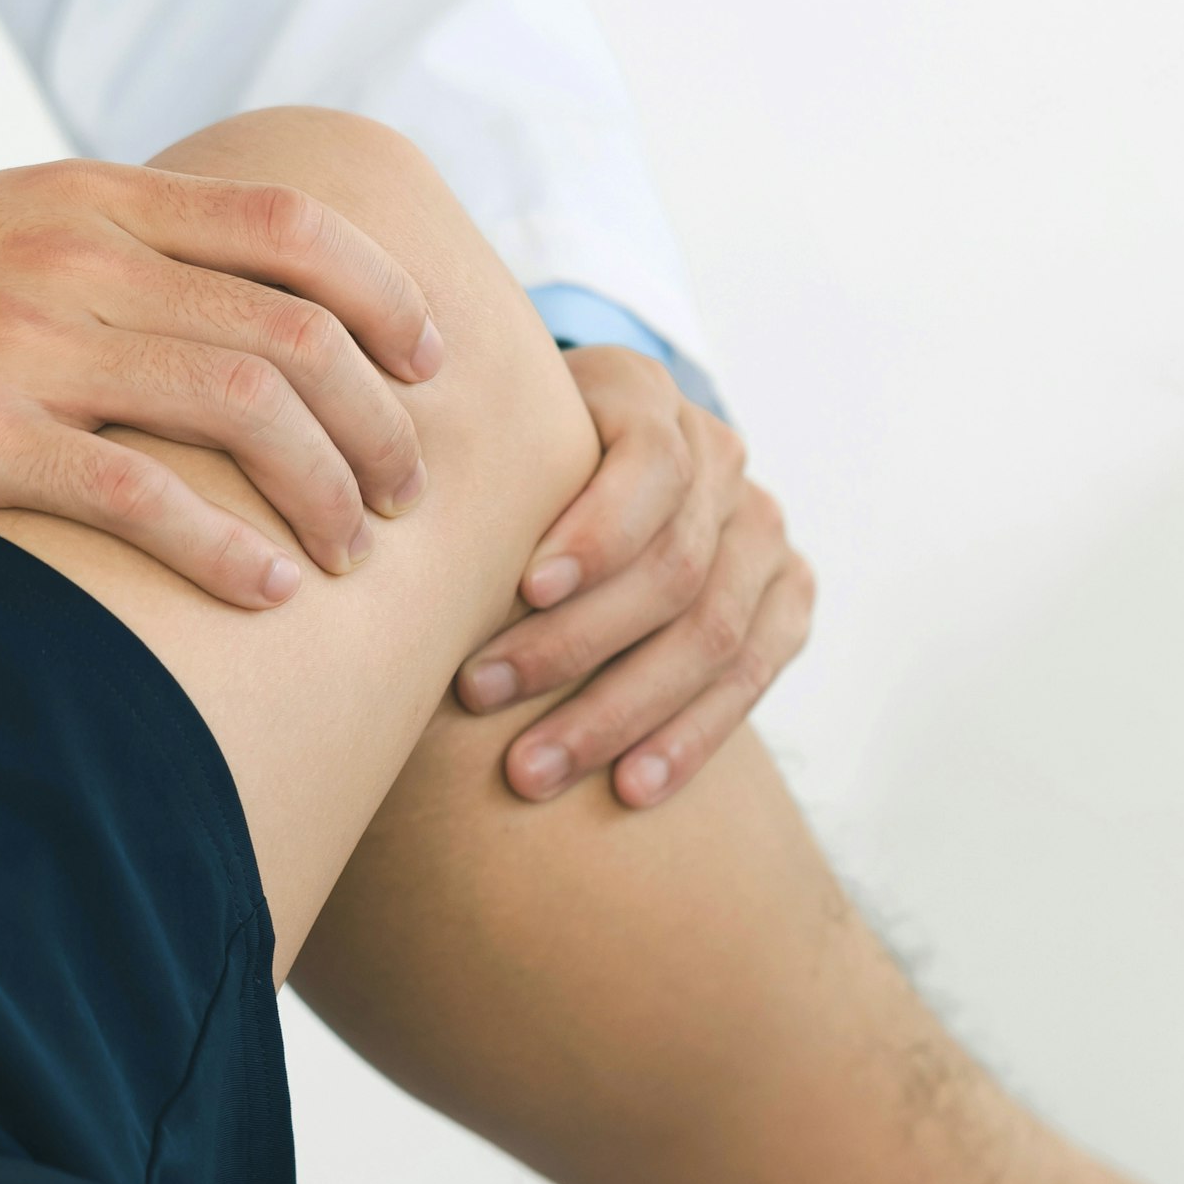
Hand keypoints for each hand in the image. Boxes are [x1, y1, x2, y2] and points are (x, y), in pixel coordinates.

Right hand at [0, 161, 446, 607]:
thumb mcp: (7, 223)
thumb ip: (124, 243)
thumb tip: (251, 289)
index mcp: (93, 196)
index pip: (291, 226)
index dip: (387, 295)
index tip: (427, 364)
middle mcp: (72, 253)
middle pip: (292, 329)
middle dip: (378, 423)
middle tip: (406, 493)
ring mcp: (23, 341)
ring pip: (238, 405)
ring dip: (323, 489)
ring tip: (352, 552)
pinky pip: (137, 494)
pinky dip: (225, 548)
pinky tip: (268, 595)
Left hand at [452, 347, 815, 806]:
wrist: (575, 493)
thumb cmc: (500, 475)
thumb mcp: (481, 445)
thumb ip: (465, 468)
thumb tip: (396, 541)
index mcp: (646, 395)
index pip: (651, 463)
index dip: (596, 531)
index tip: (521, 589)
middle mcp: (721, 454)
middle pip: (674, 565)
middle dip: (573, 644)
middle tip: (479, 696)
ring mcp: (762, 528)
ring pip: (713, 634)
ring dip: (618, 712)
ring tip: (533, 769)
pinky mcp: (787, 595)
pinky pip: (753, 676)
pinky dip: (690, 737)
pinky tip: (630, 788)